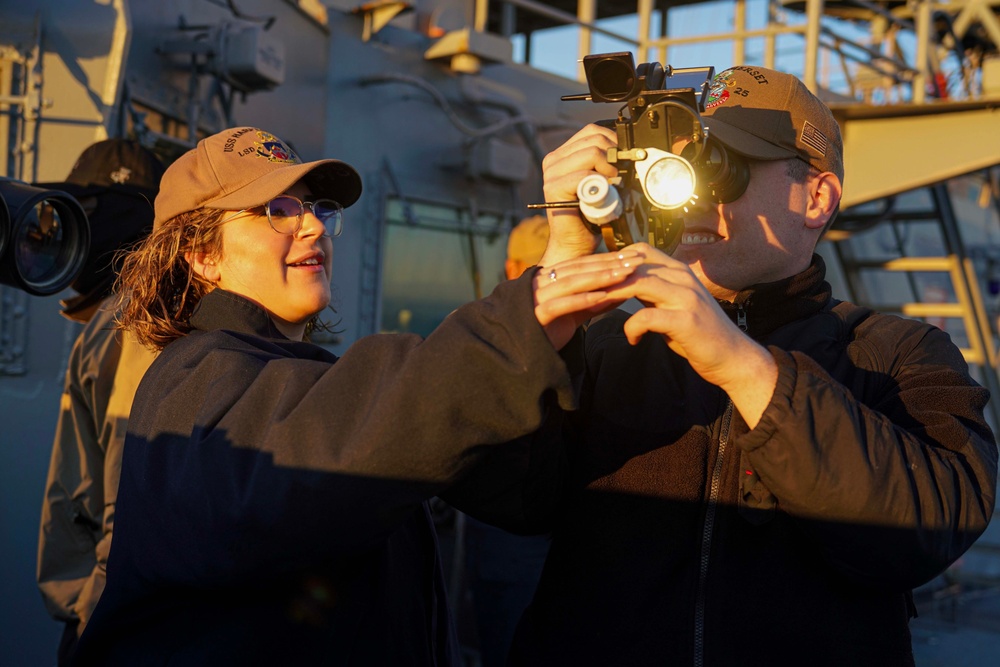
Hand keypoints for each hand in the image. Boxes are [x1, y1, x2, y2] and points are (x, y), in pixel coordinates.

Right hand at [532, 250, 641, 349]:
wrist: (520, 354)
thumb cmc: (547, 331)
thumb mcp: (574, 313)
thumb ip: (592, 302)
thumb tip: (618, 292)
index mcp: (551, 278)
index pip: (583, 263)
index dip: (609, 258)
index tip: (634, 256)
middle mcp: (543, 282)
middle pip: (580, 268)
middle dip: (610, 263)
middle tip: (637, 260)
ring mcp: (538, 297)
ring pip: (572, 282)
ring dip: (600, 277)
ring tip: (625, 273)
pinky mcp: (536, 315)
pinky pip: (560, 304)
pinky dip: (581, 299)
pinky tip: (602, 296)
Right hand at [538, 124, 618, 266]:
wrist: (577, 244)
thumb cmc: (591, 215)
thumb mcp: (601, 181)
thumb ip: (605, 162)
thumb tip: (629, 149)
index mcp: (564, 154)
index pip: (592, 131)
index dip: (614, 141)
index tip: (624, 160)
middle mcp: (554, 160)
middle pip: (594, 139)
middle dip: (614, 155)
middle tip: (619, 177)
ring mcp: (551, 174)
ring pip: (592, 153)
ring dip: (609, 169)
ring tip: (611, 186)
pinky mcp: (553, 188)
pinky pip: (585, 175)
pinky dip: (599, 184)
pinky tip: (603, 195)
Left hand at [604, 244, 777, 427]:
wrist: (733, 356)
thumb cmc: (698, 334)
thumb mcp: (672, 305)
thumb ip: (651, 293)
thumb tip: (622, 284)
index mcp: (678, 271)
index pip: (639, 251)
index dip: (612, 260)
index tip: (591, 274)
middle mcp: (682, 278)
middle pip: (633, 264)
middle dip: (604, 276)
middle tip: (582, 289)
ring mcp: (685, 297)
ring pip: (639, 283)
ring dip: (613, 296)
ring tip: (596, 308)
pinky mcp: (686, 320)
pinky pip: (647, 317)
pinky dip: (633, 328)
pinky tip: (633, 339)